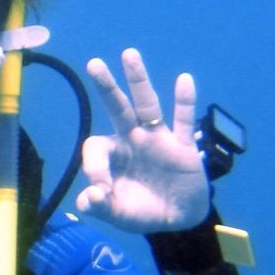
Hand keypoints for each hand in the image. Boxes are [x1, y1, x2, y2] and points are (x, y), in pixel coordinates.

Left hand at [75, 48, 209, 232]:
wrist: (177, 220)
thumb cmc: (141, 210)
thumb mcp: (116, 214)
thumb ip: (99, 207)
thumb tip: (90, 196)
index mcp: (113, 153)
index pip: (95, 146)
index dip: (93, 166)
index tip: (100, 192)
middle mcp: (133, 139)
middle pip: (117, 108)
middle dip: (106, 87)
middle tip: (93, 64)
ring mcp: (158, 140)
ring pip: (147, 106)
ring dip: (139, 81)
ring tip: (129, 54)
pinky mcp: (182, 147)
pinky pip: (183, 121)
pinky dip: (185, 101)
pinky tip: (184, 79)